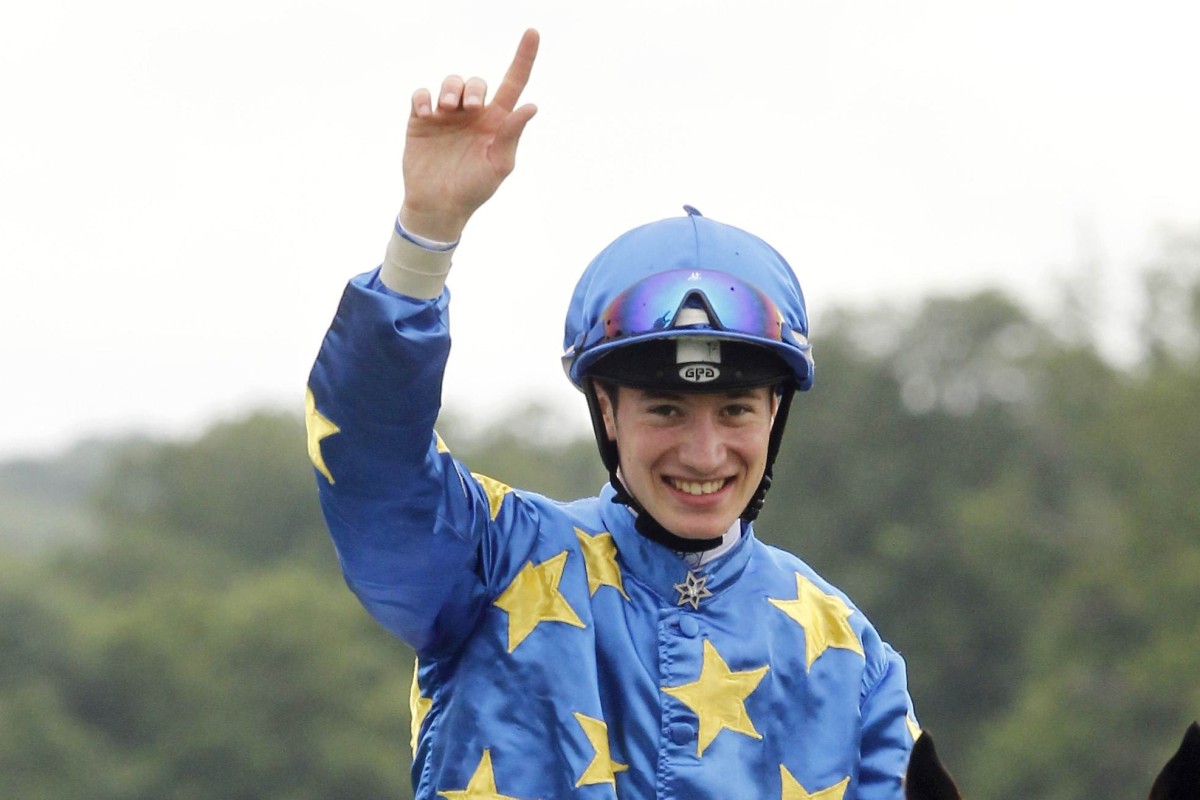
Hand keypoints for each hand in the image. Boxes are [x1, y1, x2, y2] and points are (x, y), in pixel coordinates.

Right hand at [398, 29, 539, 241]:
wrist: (438, 206)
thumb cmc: (473, 189)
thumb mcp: (499, 165)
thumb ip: (512, 134)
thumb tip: (532, 106)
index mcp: (496, 122)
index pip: (513, 83)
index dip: (524, 58)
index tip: (533, 33)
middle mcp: (473, 114)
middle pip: (476, 82)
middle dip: (473, 88)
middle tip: (470, 108)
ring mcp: (446, 116)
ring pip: (450, 82)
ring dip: (450, 90)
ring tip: (447, 109)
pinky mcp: (421, 120)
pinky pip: (422, 94)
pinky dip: (424, 97)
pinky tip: (427, 113)